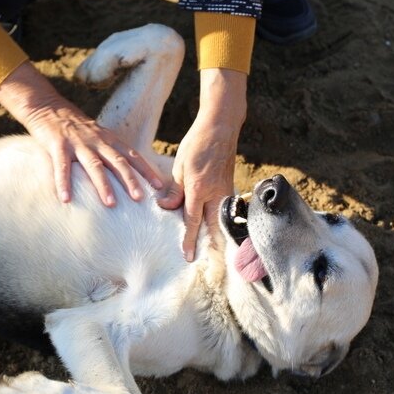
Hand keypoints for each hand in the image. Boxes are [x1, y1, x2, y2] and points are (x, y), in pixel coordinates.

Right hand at [0, 62, 162, 205]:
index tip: (159, 186)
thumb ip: (109, 151)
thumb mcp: (97, 135)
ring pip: (94, 165)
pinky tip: (65, 200)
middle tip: (140, 198)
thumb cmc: (73, 127)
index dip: (146, 170)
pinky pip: (62, 167)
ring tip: (110, 204)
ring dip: (103, 185)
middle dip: (130, 180)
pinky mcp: (57, 145)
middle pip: (117, 161)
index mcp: (108, 139)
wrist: (46, 106)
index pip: (132, 155)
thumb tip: (125, 175)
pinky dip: (63, 183)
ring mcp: (77, 143)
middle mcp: (96, 141)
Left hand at [157, 68, 247, 260]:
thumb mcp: (180, 166)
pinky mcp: (228, 188)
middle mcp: (216, 194)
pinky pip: (222, 210)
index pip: (192, 221)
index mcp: (199, 189)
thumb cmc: (198, 144)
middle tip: (206, 265)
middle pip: (213, 228)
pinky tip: (212, 230)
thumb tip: (165, 208)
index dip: (189, 240)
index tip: (187, 257)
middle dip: (210, 247)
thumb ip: (174, 190)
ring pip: (219, 220)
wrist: (222, 127)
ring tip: (210, 255)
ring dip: (215, 237)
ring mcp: (225, 192)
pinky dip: (218, 222)